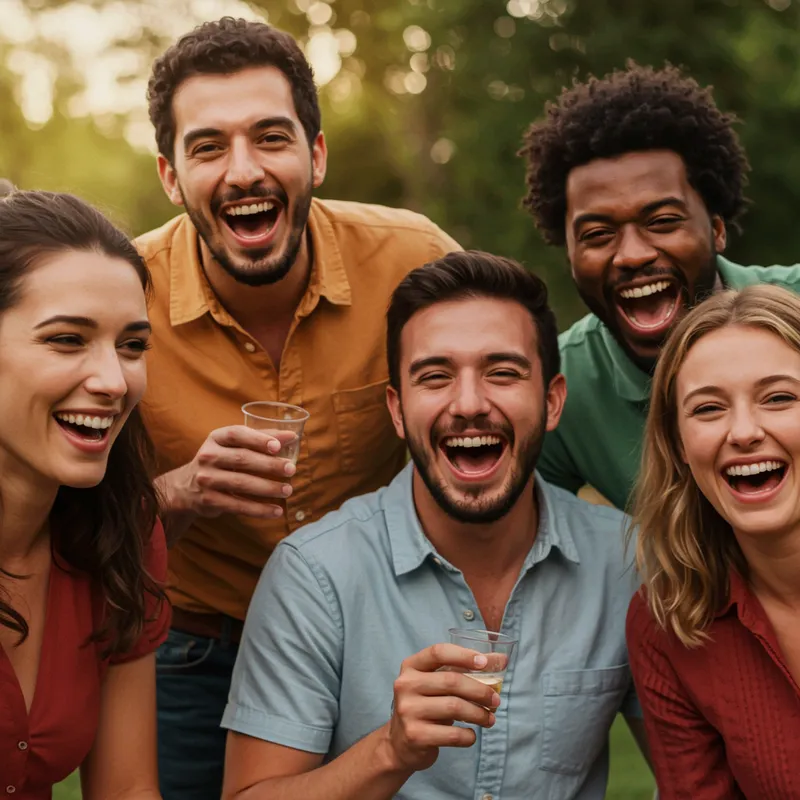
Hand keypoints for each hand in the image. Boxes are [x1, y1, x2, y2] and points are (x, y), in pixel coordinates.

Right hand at [159, 425, 297, 519]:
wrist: (186, 487)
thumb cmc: (221, 460)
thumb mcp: (234, 445)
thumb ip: (262, 438)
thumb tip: (291, 436)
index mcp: (216, 438)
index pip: (237, 434)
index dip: (258, 439)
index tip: (278, 447)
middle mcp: (208, 456)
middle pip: (242, 459)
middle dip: (269, 465)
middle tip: (291, 469)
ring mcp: (207, 479)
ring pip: (241, 483)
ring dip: (267, 488)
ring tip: (288, 490)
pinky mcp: (209, 500)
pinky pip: (237, 505)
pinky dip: (258, 509)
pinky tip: (275, 511)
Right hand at [386, 643, 500, 772]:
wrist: (400, 744)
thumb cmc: (425, 706)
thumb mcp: (435, 684)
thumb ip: (461, 671)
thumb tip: (500, 659)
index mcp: (411, 666)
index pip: (438, 652)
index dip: (464, 655)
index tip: (485, 663)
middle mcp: (406, 685)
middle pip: (451, 681)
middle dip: (480, 690)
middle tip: (496, 700)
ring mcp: (408, 710)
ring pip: (455, 707)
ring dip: (479, 714)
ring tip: (489, 718)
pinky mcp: (415, 735)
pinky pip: (452, 734)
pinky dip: (469, 736)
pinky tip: (471, 735)